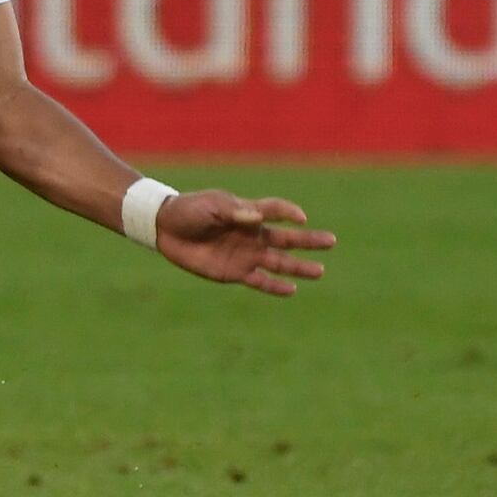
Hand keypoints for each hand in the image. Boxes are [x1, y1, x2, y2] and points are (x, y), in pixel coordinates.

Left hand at [154, 191, 333, 296]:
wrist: (165, 228)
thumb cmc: (189, 210)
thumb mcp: (210, 207)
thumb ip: (233, 212)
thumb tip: (258, 217)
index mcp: (247, 213)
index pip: (275, 210)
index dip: (288, 212)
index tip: (301, 217)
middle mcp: (252, 235)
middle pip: (286, 239)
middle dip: (308, 240)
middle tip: (331, 241)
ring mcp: (245, 254)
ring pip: (279, 262)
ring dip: (298, 267)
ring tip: (319, 271)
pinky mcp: (235, 272)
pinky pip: (260, 280)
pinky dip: (275, 286)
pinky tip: (292, 289)